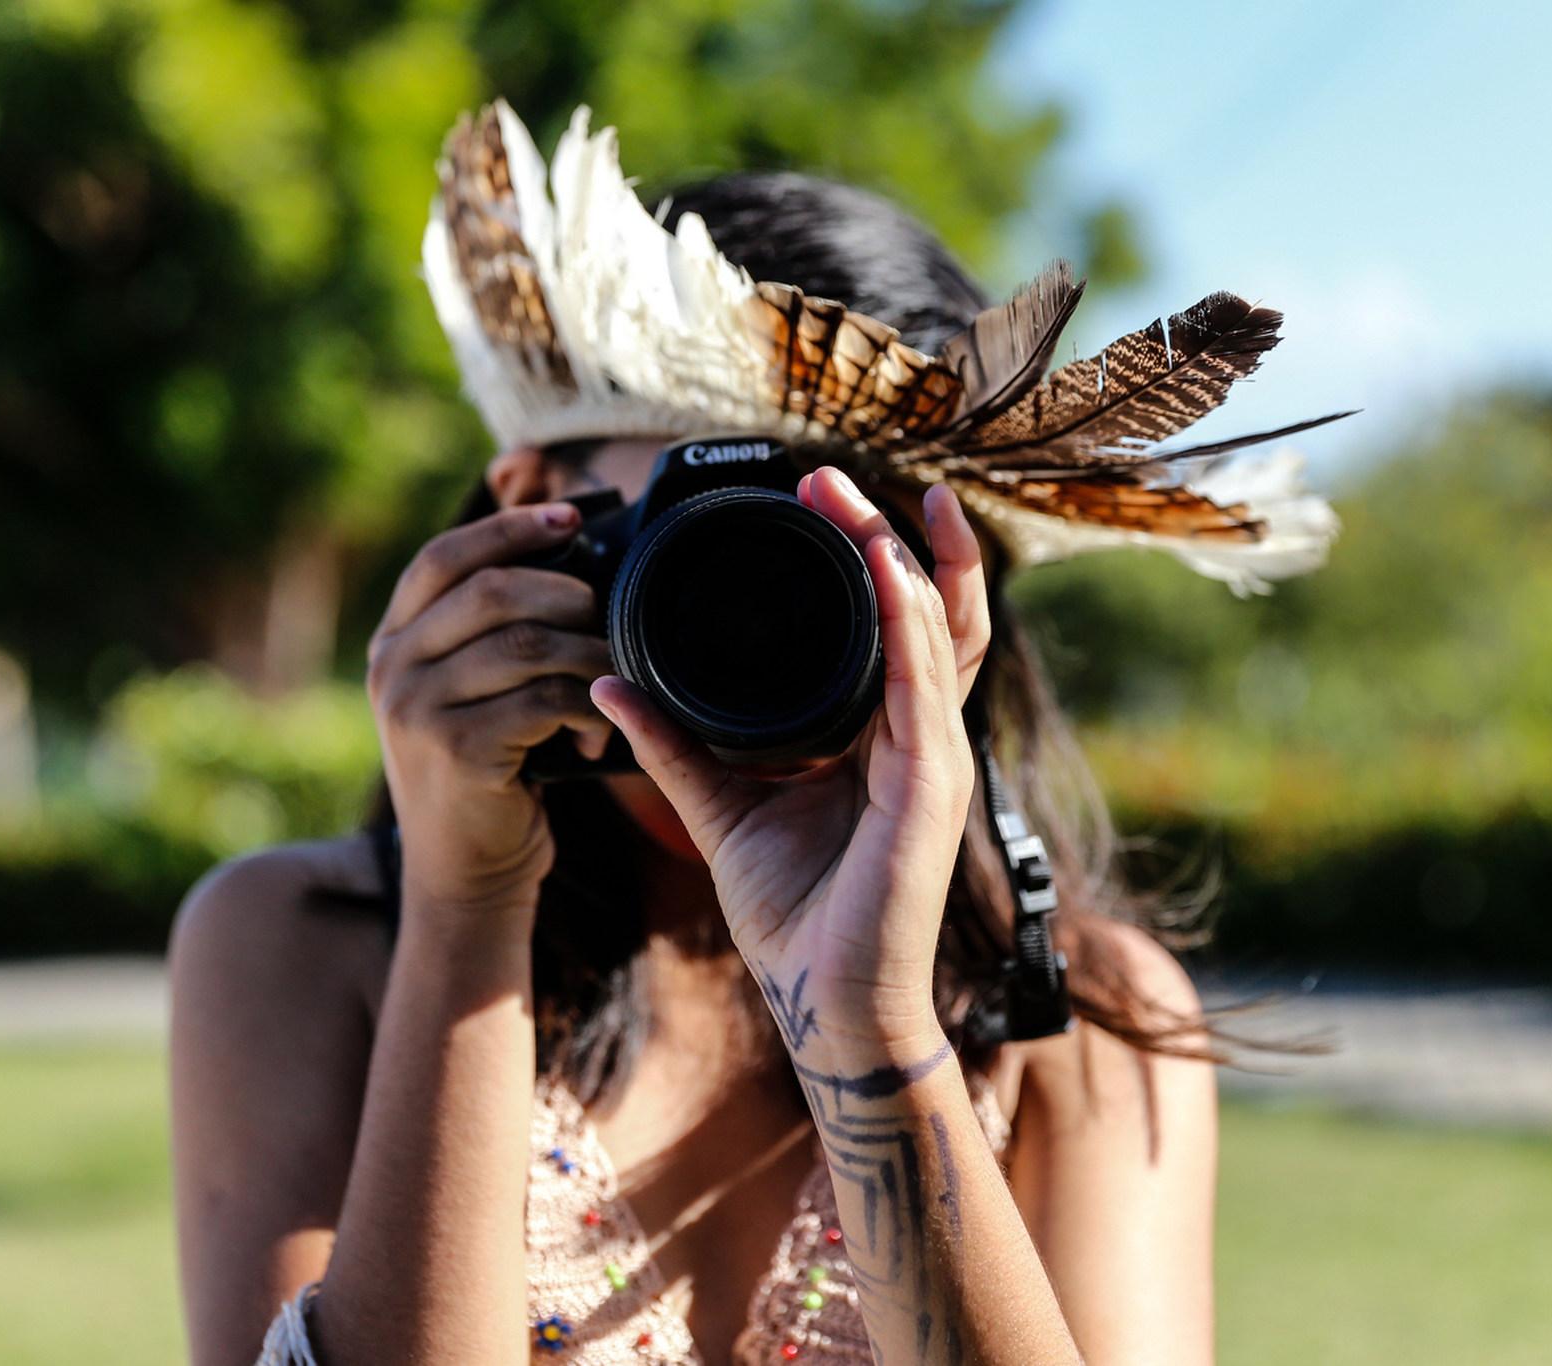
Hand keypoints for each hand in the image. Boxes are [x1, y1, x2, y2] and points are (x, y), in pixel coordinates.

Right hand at [366, 501, 615, 933]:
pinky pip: (541, 701)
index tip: (570, 518)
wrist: (464, 873)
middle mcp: (392, 668)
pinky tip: (593, 731)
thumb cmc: (488, 773)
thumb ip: (491, 635)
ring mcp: (416, 709)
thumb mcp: (468, 694)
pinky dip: (584, 708)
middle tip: (606, 617)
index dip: (509, 528)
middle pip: (491, 591)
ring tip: (609, 678)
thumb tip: (574, 561)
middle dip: (566, 593)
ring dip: (586, 654)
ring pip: (526, 644)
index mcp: (394, 641)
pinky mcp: (455, 750)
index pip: (444, 556)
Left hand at [589, 469, 990, 1056]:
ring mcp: (936, 756)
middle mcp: (921, 736)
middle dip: (894, 535)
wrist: (827, 1003)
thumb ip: (672, 743)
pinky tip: (885, 569)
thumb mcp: (719, 808)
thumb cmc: (794, 913)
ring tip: (858, 502)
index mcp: (881, 735)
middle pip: (934, 610)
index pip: (900, 626)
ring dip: (903, 556)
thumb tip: (608, 687)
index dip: (876, 558)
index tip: (821, 501)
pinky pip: (924, 684)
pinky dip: (908, 619)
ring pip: (943, 629)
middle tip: (832, 480)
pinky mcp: (931, 785)